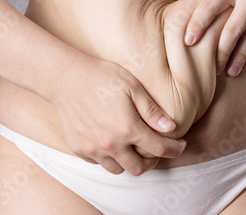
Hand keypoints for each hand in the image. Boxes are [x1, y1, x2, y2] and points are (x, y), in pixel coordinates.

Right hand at [49, 55, 186, 175]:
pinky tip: (111, 142)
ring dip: (129, 162)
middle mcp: (111, 144)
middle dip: (152, 162)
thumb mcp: (132, 87)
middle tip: (156, 150)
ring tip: (132, 147)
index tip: (180, 146)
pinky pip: (98, 162)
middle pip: (139, 168)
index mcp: (128, 129)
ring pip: (117, 169)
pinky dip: (108, 157)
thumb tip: (170, 128)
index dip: (174, 150)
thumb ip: (151, 111)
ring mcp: (93, 149)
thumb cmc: (101, 77)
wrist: (65, 78)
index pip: (159, 149)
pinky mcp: (79, 149)